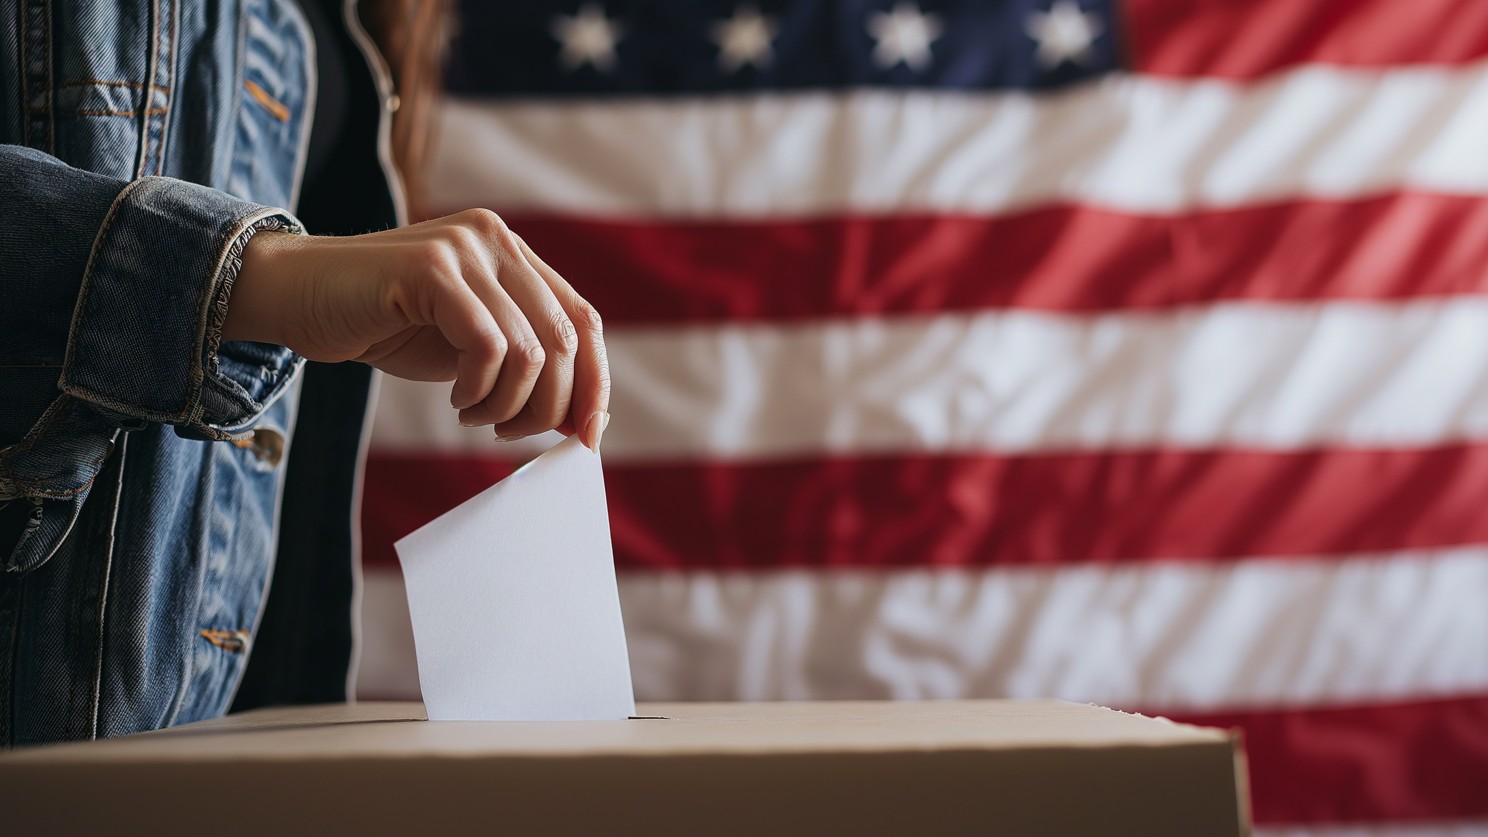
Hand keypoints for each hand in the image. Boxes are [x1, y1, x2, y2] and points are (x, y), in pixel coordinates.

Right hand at [225, 209, 609, 449]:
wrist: (297, 296)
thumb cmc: (385, 326)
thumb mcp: (469, 350)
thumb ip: (524, 367)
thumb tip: (583, 421)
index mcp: (514, 254)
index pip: (583, 320)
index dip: (594, 382)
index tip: (587, 437)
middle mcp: (496, 240)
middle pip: (565, 339)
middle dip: (549, 406)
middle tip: (508, 433)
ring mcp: (464, 249)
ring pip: (531, 350)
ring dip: (506, 405)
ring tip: (472, 415)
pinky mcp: (430, 268)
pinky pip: (487, 347)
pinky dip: (479, 391)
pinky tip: (455, 401)